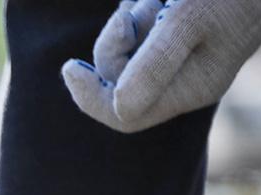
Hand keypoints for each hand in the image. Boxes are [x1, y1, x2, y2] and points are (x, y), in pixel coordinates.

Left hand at [62, 0, 260, 133]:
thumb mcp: (188, 21)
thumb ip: (153, 65)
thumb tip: (117, 106)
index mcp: (189, 90)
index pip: (124, 116)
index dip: (92, 98)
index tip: (71, 68)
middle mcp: (183, 81)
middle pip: (119, 82)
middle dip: (114, 47)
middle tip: (130, 17)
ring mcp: (181, 59)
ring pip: (126, 54)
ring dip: (129, 25)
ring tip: (158, 1)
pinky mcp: (177, 36)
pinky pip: (139, 33)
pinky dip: (138, 14)